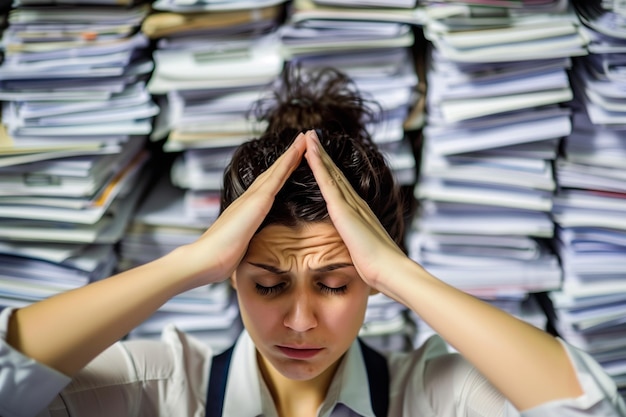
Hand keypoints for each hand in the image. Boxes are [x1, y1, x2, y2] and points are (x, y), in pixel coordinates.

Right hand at [186, 132, 306, 285]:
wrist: (204, 259)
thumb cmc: (218, 259)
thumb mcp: (238, 247)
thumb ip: (245, 241)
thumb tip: (246, 247)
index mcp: (247, 209)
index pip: (268, 186)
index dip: (280, 172)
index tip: (292, 160)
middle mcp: (249, 198)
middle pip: (273, 172)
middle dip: (288, 156)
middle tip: (301, 139)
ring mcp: (253, 197)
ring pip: (276, 169)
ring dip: (292, 152)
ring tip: (304, 138)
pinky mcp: (257, 201)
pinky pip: (277, 177)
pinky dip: (288, 161)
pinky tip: (299, 151)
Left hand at [303, 130, 406, 290]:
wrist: (390, 270)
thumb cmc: (379, 266)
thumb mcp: (364, 251)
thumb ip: (358, 244)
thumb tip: (356, 250)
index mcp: (358, 212)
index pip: (340, 186)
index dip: (330, 169)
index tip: (322, 156)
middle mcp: (355, 203)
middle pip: (336, 173)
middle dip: (324, 154)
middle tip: (314, 135)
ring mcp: (350, 203)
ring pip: (331, 172)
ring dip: (319, 152)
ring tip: (309, 135)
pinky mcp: (344, 209)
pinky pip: (327, 182)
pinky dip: (318, 165)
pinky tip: (310, 152)